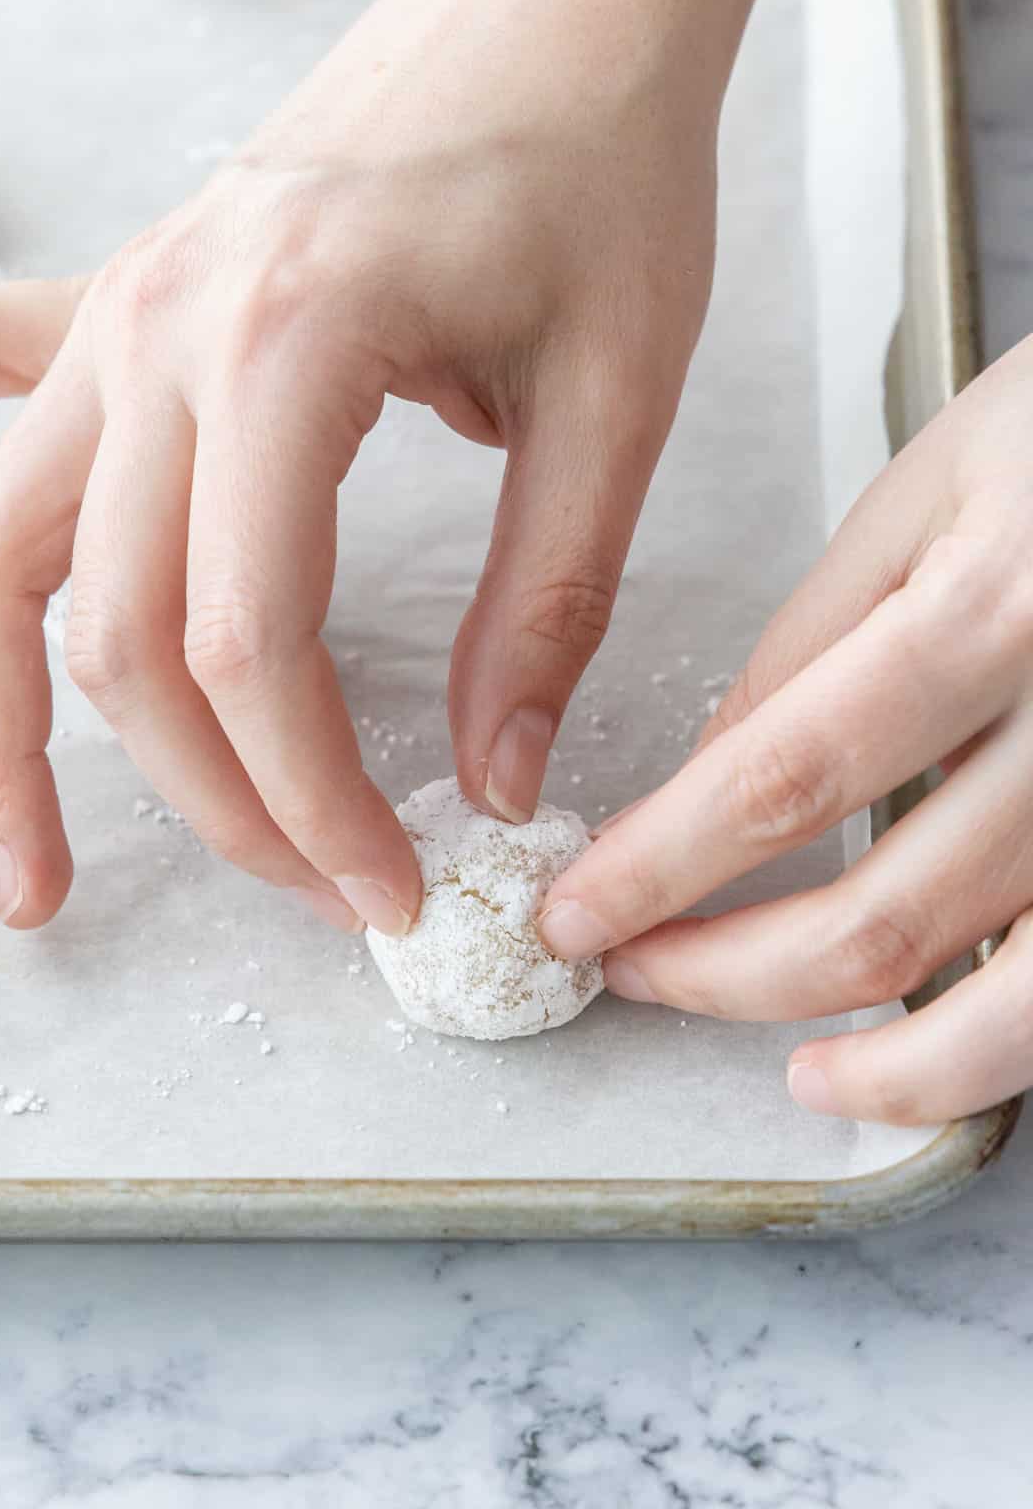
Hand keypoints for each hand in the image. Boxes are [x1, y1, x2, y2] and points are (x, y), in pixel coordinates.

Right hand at [0, 0, 723, 940]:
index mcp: (284, 348)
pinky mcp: (115, 291)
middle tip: (316, 890)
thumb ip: (544, 603)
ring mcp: (113, 307)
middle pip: (119, 636)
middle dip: (214, 800)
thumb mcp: (615, 397)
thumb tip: (492, 783)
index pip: (245, 649)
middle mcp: (154, 330)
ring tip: (30, 863)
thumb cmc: (602, 163)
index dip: (309, 803)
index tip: (388, 887)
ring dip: (0, 724)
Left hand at [541, 337, 1032, 1125]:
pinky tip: (931, 1054)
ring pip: (1015, 1001)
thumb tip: (706, 775)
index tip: (577, 909)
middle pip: (885, 917)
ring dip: (886, 1066)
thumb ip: (814, 641)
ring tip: (797, 1076)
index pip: (780, 782)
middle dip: (728, 973)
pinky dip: (999, 1046)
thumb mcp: (926, 491)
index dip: (660, 867)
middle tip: (634, 970)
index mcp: (991, 613)